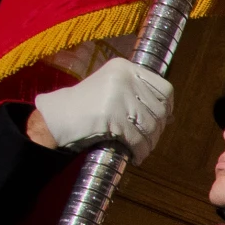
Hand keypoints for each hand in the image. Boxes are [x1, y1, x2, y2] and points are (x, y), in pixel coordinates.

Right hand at [29, 58, 173, 162]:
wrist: (55, 117)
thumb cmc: (84, 106)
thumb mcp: (111, 89)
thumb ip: (137, 95)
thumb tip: (170, 116)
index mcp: (124, 67)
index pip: (164, 88)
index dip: (168, 107)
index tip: (164, 120)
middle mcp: (123, 78)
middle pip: (159, 109)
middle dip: (158, 130)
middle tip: (149, 140)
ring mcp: (117, 96)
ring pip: (150, 126)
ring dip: (149, 143)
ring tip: (142, 149)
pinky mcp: (112, 116)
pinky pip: (137, 139)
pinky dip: (140, 151)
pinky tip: (136, 157)